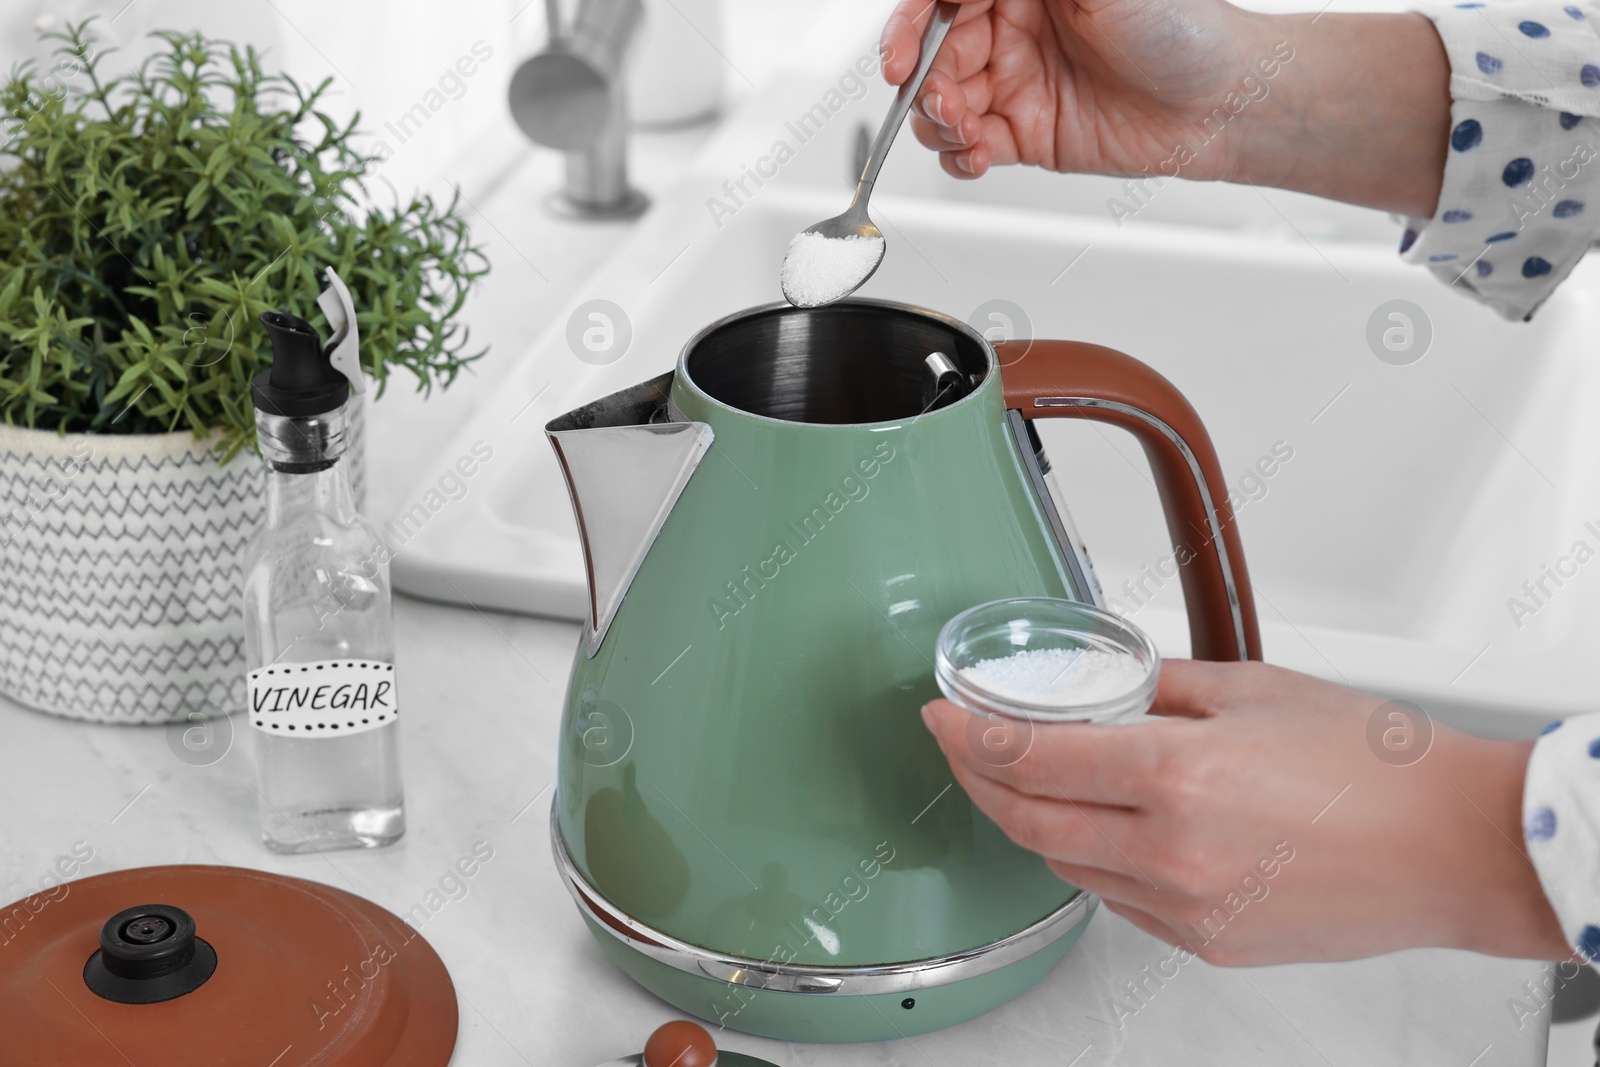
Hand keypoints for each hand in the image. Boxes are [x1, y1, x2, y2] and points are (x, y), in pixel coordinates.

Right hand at [881, 1, 1451, 215]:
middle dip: (924, 84)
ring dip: (937, 123)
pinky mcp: (1025, 134)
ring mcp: (1016, 83)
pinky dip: (959, 157)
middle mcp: (1013, 29)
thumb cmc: (1186, 28)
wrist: (1227, 101)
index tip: (901, 58)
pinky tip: (975, 157)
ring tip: (967, 133)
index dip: (910, 27)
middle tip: (944, 104)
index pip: (942, 1)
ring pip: (941, 104)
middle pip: (933, 55)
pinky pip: (968, 148)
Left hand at [921, 659, 1566, 964]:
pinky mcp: (1205, 942)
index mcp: (1178, 773)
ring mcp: (1185, 907)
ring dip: (1028, 822)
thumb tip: (1096, 684)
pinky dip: (1089, 860)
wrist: (1455, 847)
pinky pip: (1116, 900)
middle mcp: (1171, 850)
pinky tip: (1096, 827)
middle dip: (976, 781)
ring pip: (1064, 865)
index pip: (1028, 757)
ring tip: (1022, 781)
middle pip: (1026, 820)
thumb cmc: (1376, 764)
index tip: (942, 716)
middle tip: (960, 747)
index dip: (968, 735)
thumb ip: (1156, 685)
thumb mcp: (1252, 688)